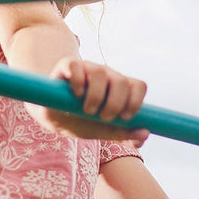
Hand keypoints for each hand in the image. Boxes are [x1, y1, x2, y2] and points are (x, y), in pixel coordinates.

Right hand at [35, 58, 149, 143]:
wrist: (53, 117)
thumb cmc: (82, 121)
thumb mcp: (103, 131)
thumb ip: (124, 133)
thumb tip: (144, 134)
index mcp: (120, 88)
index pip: (139, 86)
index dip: (136, 101)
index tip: (125, 117)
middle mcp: (107, 75)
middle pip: (121, 81)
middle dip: (115, 103)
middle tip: (103, 117)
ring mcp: (88, 68)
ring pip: (100, 72)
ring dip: (96, 96)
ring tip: (88, 110)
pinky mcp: (68, 65)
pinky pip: (77, 66)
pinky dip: (77, 82)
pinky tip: (76, 95)